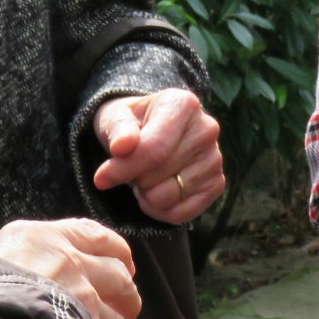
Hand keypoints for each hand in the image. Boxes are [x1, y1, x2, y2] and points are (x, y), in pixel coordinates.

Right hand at [0, 218, 140, 318]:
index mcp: (46, 237)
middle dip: (125, 292)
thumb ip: (31, 255)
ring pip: (122, 310)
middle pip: (119, 273)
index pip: (96, 234)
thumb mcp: (0, 255)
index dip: (117, 249)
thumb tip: (47, 268)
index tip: (123, 260)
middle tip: (123, 304)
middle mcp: (70, 261)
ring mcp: (82, 296)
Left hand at [92, 90, 225, 224]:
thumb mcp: (114, 118)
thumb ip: (117, 130)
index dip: (123, 169)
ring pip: (169, 197)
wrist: (149, 134)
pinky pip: (182, 214)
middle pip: (159, 174)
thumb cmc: (130, 125)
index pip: (154, 149)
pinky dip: (160, 211)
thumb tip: (122, 146)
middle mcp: (207, 128)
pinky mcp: (217, 183)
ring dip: (147, 195)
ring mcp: (215, 158)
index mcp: (183, 104)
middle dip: (135, 179)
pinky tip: (154, 193)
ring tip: (144, 178)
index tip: (101, 177)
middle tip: (131, 169)